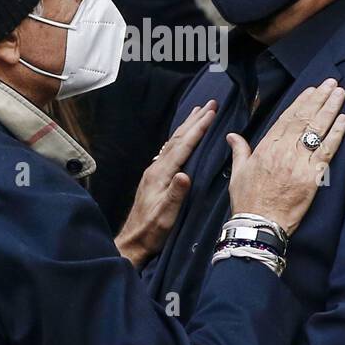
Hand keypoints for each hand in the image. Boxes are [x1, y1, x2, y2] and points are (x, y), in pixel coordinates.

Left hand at [115, 101, 218, 267]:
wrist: (133, 241)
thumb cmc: (151, 231)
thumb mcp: (166, 215)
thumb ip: (175, 194)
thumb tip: (185, 175)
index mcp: (160, 174)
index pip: (183, 146)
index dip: (198, 129)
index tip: (212, 113)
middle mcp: (156, 168)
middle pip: (178, 138)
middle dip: (195, 120)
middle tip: (210, 104)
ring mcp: (154, 171)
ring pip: (174, 142)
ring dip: (187, 125)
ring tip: (198, 112)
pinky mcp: (155, 177)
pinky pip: (171, 150)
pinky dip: (181, 138)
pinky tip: (183, 137)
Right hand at [226, 78, 344, 236]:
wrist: (259, 224)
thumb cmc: (248, 200)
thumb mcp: (238, 172)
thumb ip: (239, 150)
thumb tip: (232, 136)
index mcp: (266, 147)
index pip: (287, 118)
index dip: (301, 102)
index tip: (312, 90)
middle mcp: (283, 150)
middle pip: (305, 118)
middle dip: (319, 99)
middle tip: (331, 83)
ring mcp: (298, 162)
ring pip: (317, 129)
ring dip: (331, 109)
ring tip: (340, 93)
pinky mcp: (312, 176)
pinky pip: (327, 150)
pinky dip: (336, 134)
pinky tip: (344, 120)